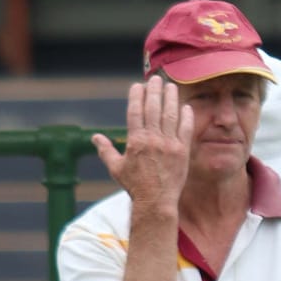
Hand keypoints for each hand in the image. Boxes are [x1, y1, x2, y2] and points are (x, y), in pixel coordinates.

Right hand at [92, 76, 193, 220]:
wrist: (156, 202)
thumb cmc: (135, 186)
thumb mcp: (116, 168)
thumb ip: (106, 150)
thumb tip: (95, 138)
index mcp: (135, 141)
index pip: (135, 111)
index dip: (137, 96)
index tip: (138, 85)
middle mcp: (152, 139)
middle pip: (153, 108)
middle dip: (154, 91)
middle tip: (157, 79)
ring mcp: (168, 144)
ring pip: (170, 115)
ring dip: (170, 98)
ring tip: (171, 86)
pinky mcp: (182, 151)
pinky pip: (185, 129)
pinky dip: (186, 117)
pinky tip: (186, 107)